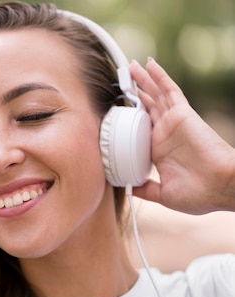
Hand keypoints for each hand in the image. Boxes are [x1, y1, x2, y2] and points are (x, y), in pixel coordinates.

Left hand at [130, 58, 234, 213]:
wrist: (221, 187)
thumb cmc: (199, 194)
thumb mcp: (163, 194)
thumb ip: (145, 188)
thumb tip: (128, 187)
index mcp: (158, 152)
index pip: (140, 130)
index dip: (129, 120)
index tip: (113, 114)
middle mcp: (164, 134)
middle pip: (147, 107)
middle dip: (135, 93)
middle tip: (121, 79)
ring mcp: (172, 122)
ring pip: (154, 95)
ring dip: (142, 80)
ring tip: (130, 66)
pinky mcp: (182, 114)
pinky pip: (169, 90)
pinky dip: (159, 76)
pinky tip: (150, 64)